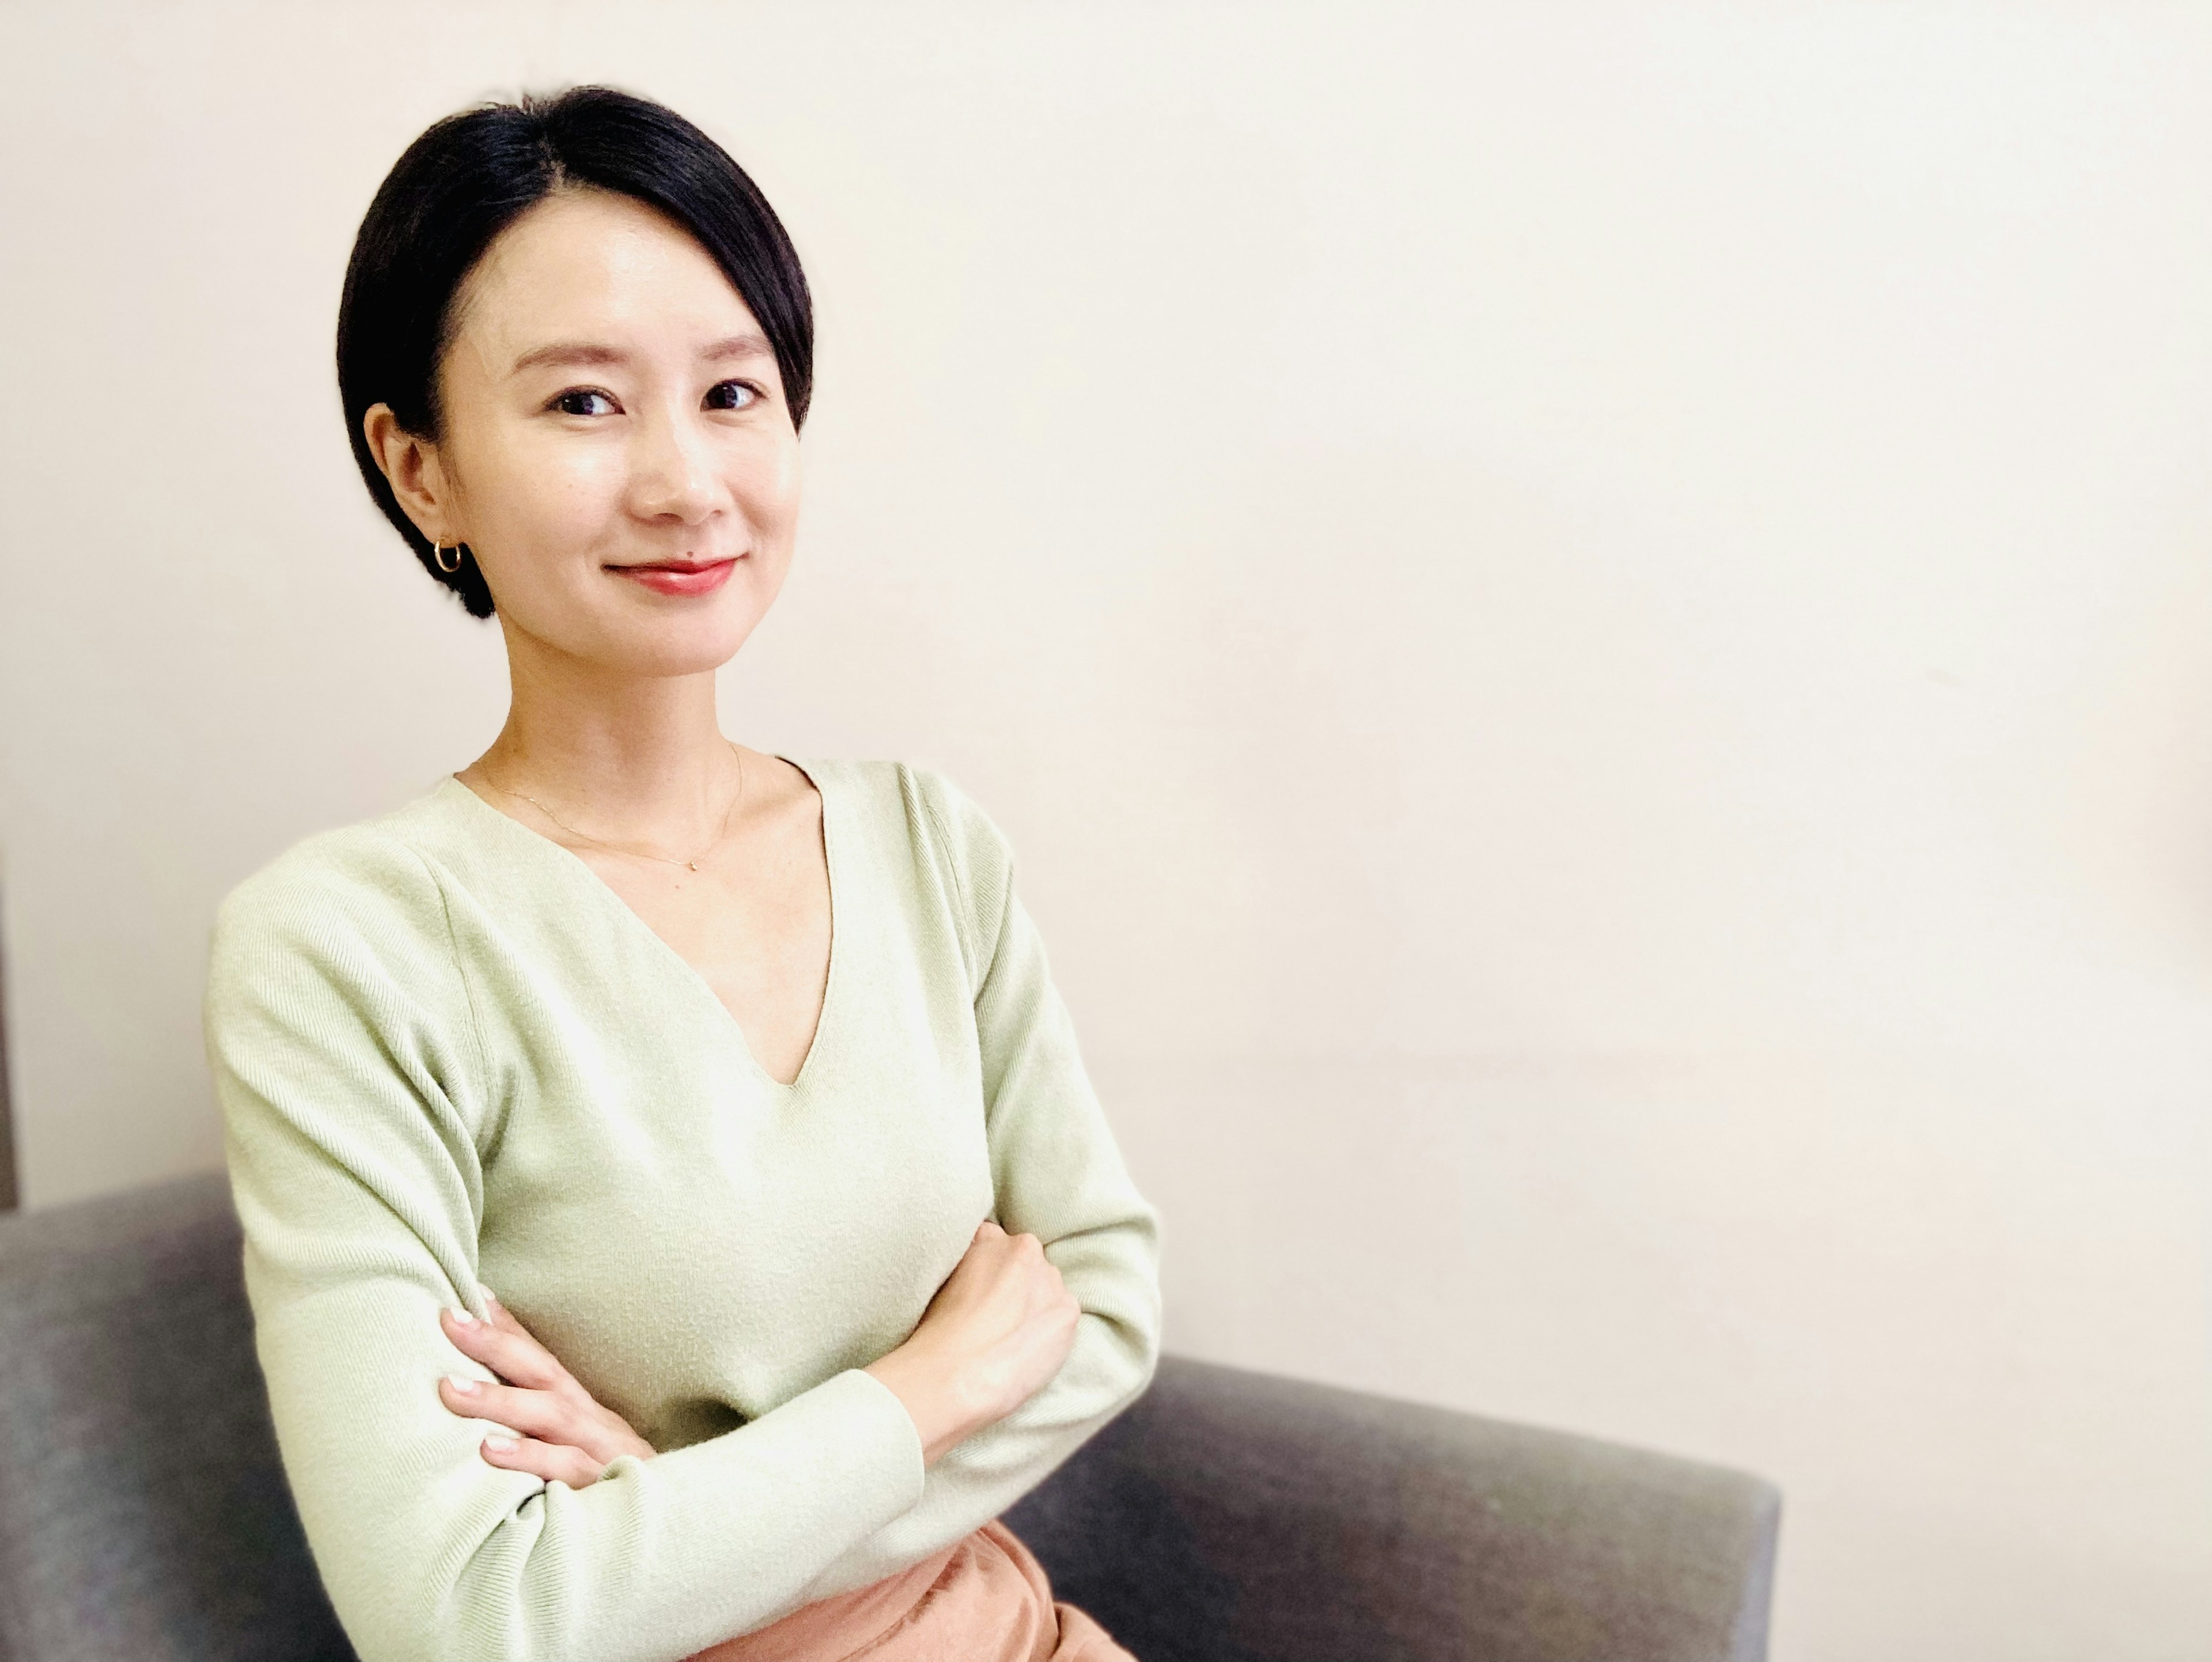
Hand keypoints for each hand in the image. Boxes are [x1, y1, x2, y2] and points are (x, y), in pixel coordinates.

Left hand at [438, 1287, 655, 1487]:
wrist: (671, 1526)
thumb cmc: (608, 1487)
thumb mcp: (575, 1449)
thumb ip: (535, 1428)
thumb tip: (474, 1408)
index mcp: (579, 1407)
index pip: (539, 1357)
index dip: (505, 1325)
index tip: (467, 1293)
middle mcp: (589, 1420)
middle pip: (542, 1372)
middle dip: (495, 1344)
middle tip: (448, 1321)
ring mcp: (597, 1449)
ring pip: (550, 1414)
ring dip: (499, 1399)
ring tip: (450, 1389)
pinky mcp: (601, 1486)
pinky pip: (564, 1467)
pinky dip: (527, 1456)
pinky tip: (488, 1450)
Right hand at [865, 1219, 1080, 1465]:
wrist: (957, 1375)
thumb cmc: (937, 1334)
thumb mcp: (939, 1281)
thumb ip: (965, 1265)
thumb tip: (974, 1276)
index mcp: (989, 1236)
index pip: (995, 1243)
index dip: (988, 1272)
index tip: (980, 1294)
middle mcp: (1024, 1248)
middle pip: (1026, 1263)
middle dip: (1016, 1284)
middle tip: (996, 1317)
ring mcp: (1050, 1279)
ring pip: (1047, 1288)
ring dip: (1036, 1305)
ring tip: (1013, 1337)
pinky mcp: (1068, 1311)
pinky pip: (1063, 1315)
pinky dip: (1052, 1330)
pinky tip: (1029, 1348)